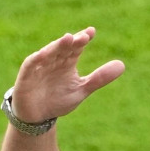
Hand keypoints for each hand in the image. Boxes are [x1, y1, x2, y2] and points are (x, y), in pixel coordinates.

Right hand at [9, 27, 125, 123]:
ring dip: (57, 46)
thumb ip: (99, 78)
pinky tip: (44, 54)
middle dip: (73, 42)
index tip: (92, 32)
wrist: (38, 117)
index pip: (76, 47)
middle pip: (64, 47)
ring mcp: (40, 66)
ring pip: (49, 52)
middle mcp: (54, 60)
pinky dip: (38, 59)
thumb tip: (122, 65)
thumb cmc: (58, 100)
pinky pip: (32, 64)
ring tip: (68, 38)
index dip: (83, 39)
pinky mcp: (27, 75)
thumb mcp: (82, 90)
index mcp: (67, 62)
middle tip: (84, 37)